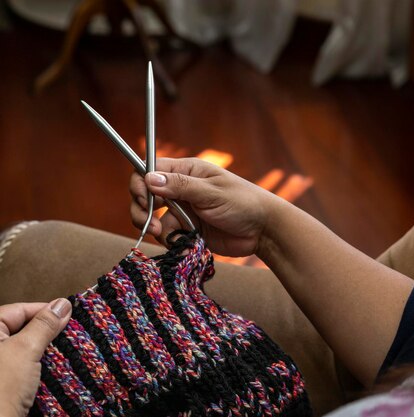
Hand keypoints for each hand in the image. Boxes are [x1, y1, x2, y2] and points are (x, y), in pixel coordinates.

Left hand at [0, 299, 71, 415]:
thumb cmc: (1, 390)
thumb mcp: (25, 350)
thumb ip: (44, 324)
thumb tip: (62, 304)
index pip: (18, 310)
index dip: (45, 310)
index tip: (69, 313)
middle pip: (23, 328)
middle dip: (48, 330)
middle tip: (72, 331)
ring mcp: (0, 365)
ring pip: (27, 348)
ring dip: (47, 350)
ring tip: (69, 350)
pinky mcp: (5, 382)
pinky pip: (26, 366)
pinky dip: (42, 366)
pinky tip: (57, 367)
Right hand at [130, 158, 281, 256]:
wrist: (263, 231)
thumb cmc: (243, 203)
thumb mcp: (212, 193)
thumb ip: (181, 186)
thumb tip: (148, 178)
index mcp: (187, 170)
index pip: (150, 170)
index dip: (140, 183)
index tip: (143, 199)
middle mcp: (181, 188)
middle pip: (146, 195)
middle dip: (142, 209)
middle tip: (150, 224)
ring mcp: (184, 210)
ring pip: (154, 217)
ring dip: (155, 228)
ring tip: (168, 236)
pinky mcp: (188, 230)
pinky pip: (168, 235)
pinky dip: (170, 241)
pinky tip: (183, 245)